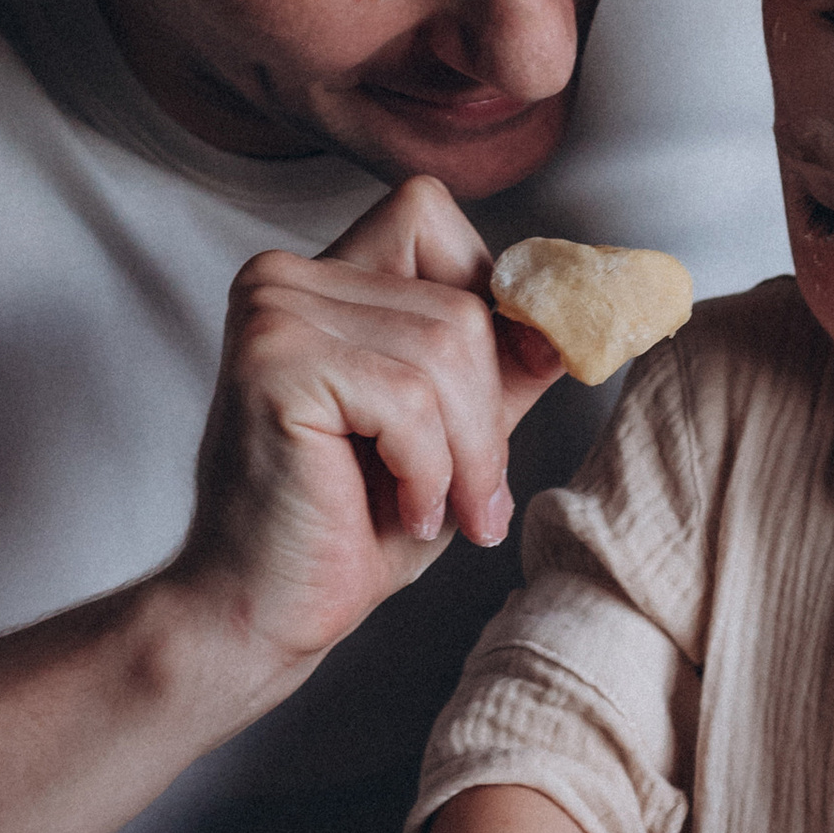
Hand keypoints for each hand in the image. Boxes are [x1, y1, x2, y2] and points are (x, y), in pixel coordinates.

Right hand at [177, 179, 565, 670]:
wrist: (257, 617)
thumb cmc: (347, 531)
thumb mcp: (450, 432)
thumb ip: (501, 362)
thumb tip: (577, 312)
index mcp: (317, 279)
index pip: (429, 215)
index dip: (487, 295)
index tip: (515, 385)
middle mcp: (282, 277)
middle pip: (458, 302)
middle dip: (487, 415)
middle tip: (472, 501)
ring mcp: (272, 313)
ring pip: (446, 347)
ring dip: (466, 454)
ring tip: (439, 513)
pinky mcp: (275, 364)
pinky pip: (409, 399)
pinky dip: (429, 471)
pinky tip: (404, 516)